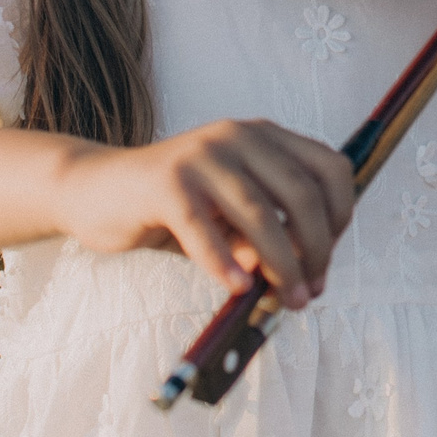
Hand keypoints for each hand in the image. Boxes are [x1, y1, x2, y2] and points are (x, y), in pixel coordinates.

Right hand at [50, 119, 354, 308]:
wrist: (95, 189)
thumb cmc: (173, 207)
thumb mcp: (229, 215)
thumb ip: (265, 234)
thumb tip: (303, 273)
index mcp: (263, 136)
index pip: (330, 167)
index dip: (341, 215)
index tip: (328, 256)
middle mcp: (238, 136)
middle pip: (301, 194)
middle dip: (316, 250)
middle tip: (310, 292)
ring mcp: (201, 155)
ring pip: (260, 214)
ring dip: (281, 264)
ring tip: (286, 300)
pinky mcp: (165, 183)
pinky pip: (204, 228)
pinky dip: (225, 262)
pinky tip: (238, 288)